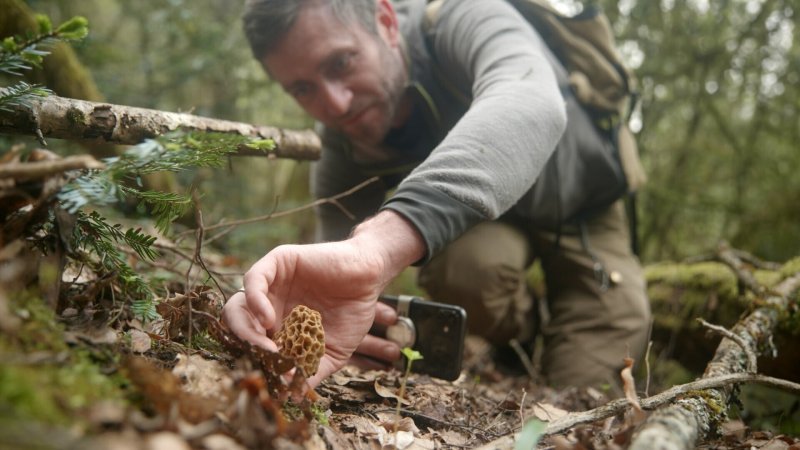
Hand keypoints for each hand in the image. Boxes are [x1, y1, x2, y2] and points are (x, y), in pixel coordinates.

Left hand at [221, 210, 423, 387]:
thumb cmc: (353, 312)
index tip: (269, 380)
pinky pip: (253, 280)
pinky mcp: (278, 262)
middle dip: (245, 348)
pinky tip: (267, 319)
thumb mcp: (333, 352)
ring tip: (265, 345)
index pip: (250, 346)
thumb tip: (290, 396)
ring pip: (237, 305)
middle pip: (237, 327)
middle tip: (264, 361)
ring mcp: (271, 284)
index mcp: (278, 328)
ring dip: (244, 329)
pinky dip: (254, 300)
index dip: (255, 363)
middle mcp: (268, 306)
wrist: (371, 279)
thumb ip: (311, 371)